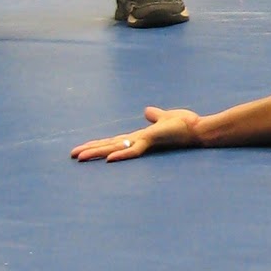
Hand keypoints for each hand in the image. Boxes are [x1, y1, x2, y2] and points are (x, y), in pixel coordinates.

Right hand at [71, 106, 200, 161]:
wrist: (198, 130)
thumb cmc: (185, 125)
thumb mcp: (166, 117)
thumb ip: (155, 116)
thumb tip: (147, 111)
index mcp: (140, 137)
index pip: (115, 140)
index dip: (99, 144)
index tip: (83, 148)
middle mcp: (138, 141)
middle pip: (110, 145)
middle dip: (91, 150)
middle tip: (72, 155)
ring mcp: (144, 142)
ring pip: (116, 148)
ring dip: (98, 153)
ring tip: (80, 157)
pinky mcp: (151, 140)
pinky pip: (133, 149)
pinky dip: (121, 154)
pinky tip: (108, 159)